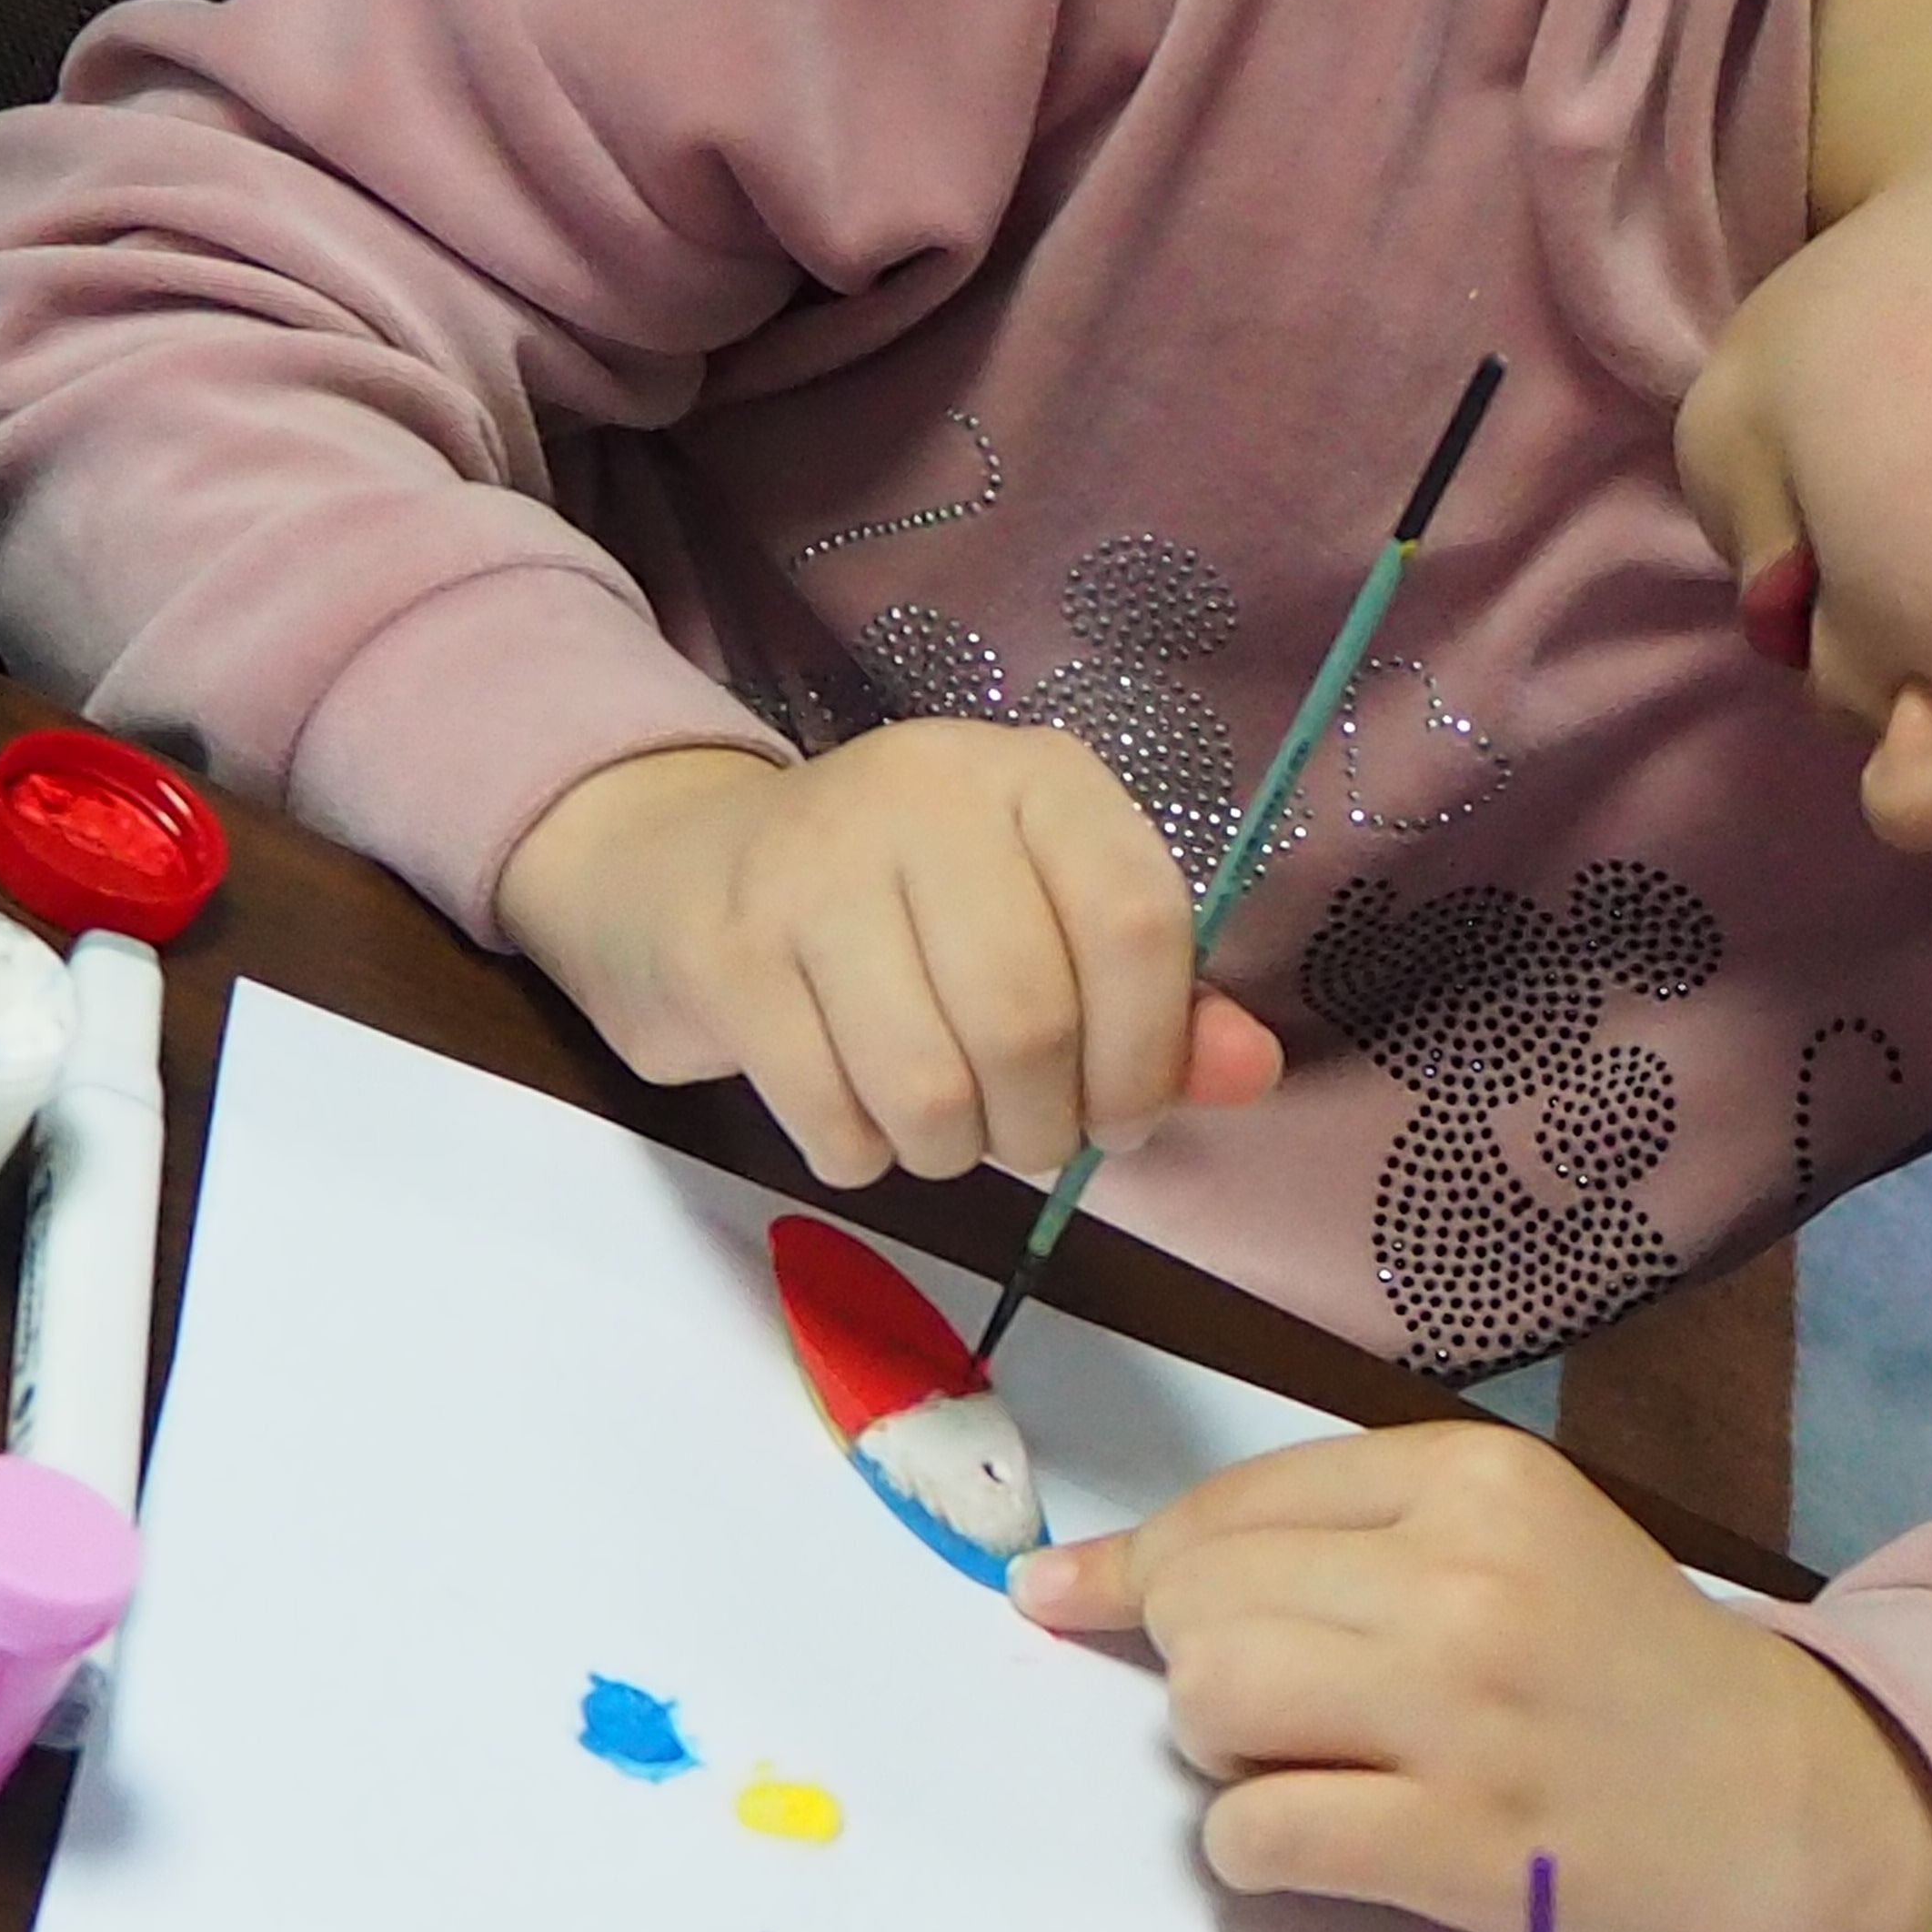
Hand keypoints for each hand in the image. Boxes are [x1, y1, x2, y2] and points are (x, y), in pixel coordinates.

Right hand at [497, 729, 1282, 1186]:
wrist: (680, 866)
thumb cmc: (906, 909)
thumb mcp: (1048, 923)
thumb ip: (1165, 1003)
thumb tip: (1252, 1071)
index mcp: (1037, 777)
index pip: (1136, 923)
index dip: (1151, 1054)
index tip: (1127, 1114)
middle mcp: (926, 793)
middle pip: (1029, 1022)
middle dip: (1044, 1125)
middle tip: (1028, 1134)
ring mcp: (811, 867)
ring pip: (929, 1085)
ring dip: (953, 1151)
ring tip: (946, 1129)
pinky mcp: (723, 951)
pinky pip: (831, 1115)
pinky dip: (863, 1154)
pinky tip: (861, 1120)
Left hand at [1010, 1425, 1931, 1931]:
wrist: (1809, 1811)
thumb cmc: (1639, 1680)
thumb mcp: (1518, 1550)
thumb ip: (1331, 1545)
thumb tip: (1066, 1583)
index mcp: (1483, 1478)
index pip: (1233, 1504)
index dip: (1145, 1567)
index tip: (1079, 1602)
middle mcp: (1470, 1574)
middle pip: (1205, 1601)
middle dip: (1203, 1665)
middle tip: (1295, 1714)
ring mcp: (1469, 1709)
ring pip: (1211, 1702)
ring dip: (1226, 1757)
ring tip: (1318, 1771)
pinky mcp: (1468, 1841)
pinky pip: (1257, 1837)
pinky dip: (1257, 1853)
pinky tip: (1336, 1848)